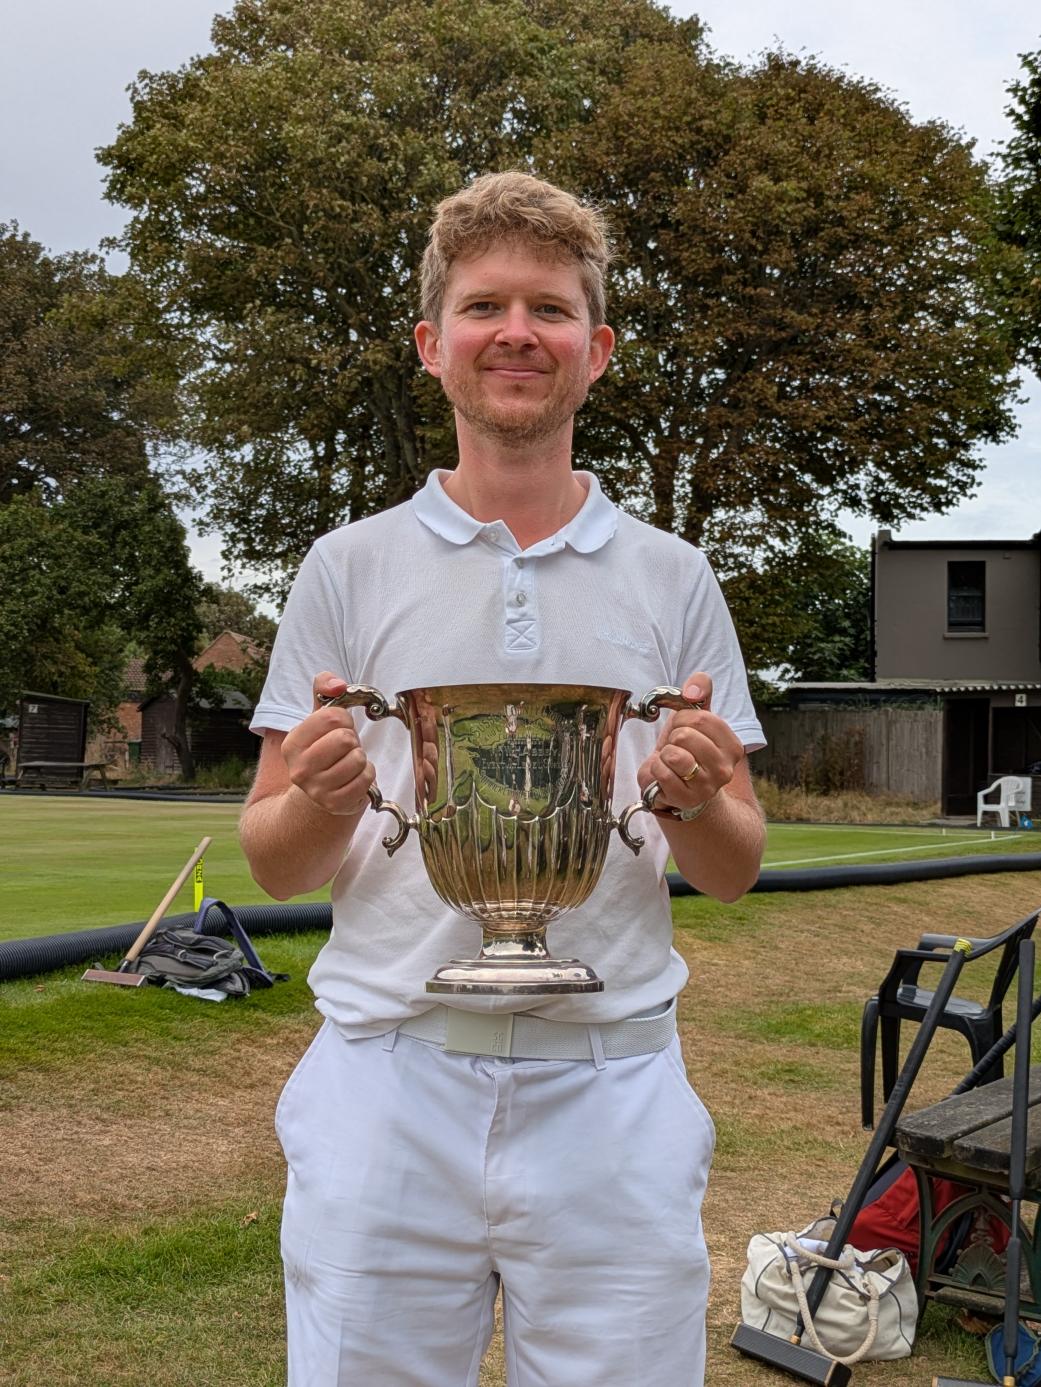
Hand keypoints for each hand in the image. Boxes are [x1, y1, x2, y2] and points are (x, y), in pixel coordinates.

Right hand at [281, 672, 376, 815]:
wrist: (319, 792)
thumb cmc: (323, 748)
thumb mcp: (318, 717)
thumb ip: (324, 688)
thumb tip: (337, 685)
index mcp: (292, 744)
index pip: (331, 717)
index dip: (343, 719)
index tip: (338, 728)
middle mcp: (299, 769)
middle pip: (345, 739)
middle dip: (352, 739)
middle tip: (344, 748)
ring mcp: (317, 790)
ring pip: (358, 759)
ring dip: (360, 757)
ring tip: (347, 762)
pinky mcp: (336, 804)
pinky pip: (366, 779)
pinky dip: (366, 774)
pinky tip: (353, 777)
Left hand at [636, 673, 744, 816]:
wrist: (681, 788)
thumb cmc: (688, 749)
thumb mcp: (695, 718)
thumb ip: (700, 691)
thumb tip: (693, 689)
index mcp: (732, 746)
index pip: (700, 718)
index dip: (682, 719)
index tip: (684, 729)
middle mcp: (725, 769)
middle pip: (685, 735)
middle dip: (672, 737)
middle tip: (676, 748)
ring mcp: (706, 787)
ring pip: (673, 754)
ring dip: (665, 753)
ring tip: (671, 761)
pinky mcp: (686, 799)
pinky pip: (662, 772)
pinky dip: (656, 769)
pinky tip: (665, 774)